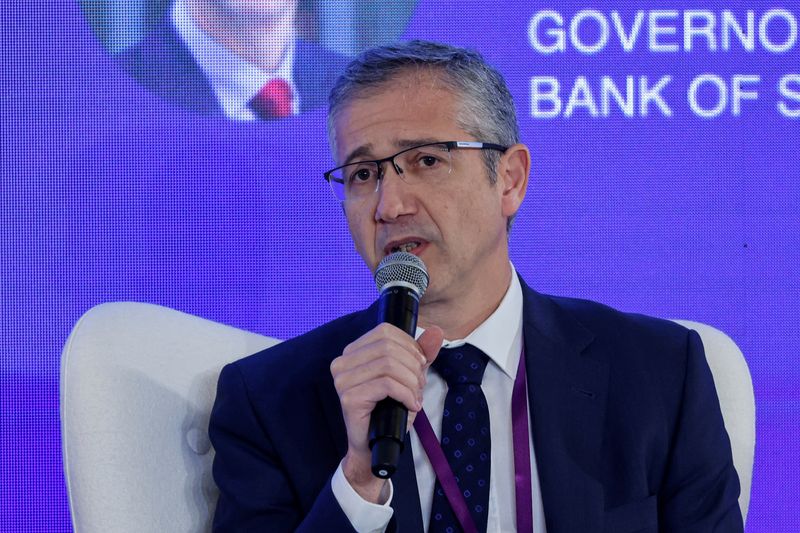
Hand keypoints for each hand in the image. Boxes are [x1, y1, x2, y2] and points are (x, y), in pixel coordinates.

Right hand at [330, 323, 443, 501]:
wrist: (374, 447)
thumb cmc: (389, 411)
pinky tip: (411, 405)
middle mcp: (342, 362)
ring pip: (388, 365)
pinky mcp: (349, 398)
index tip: (420, 366)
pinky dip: (406, 394)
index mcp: (353, 352)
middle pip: (388, 347)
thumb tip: (436, 331)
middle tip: (419, 386)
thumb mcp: (409, 377)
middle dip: (412, 366)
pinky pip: (386, 385)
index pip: (385, 331)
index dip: (409, 345)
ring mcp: (343, 380)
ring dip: (411, 382)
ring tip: (415, 397)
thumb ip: (422, 354)